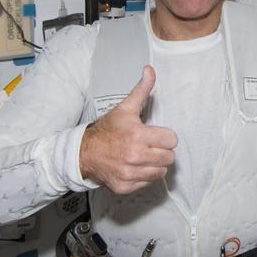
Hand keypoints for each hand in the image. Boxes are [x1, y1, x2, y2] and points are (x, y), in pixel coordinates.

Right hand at [78, 66, 176, 193]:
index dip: (165, 136)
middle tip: (150, 145)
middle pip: (169, 157)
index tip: (155, 135)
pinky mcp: (125, 186)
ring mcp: (129, 173)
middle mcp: (134, 156)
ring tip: (143, 156)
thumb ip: (142, 90)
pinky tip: (135, 166)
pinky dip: (144, 176)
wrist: (84, 152)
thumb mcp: (125, 108)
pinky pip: (148, 182)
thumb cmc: (106, 131)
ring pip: (161, 171)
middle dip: (162, 150)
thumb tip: (150, 70)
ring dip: (155, 164)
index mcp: (138, 135)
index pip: (172, 140)